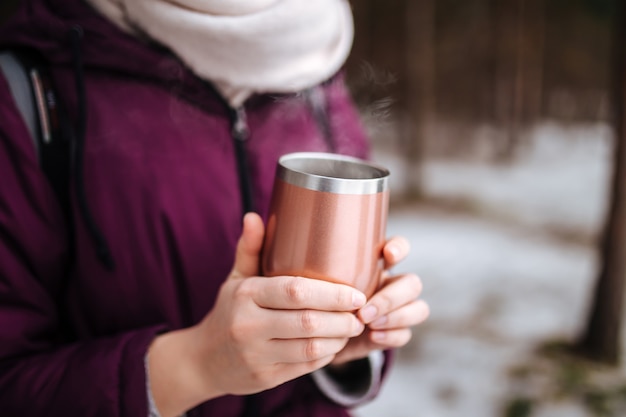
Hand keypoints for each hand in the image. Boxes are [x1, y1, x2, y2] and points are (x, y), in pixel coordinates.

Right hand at [148, 213, 366, 416]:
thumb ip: (250, 248)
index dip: (332, 294)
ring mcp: (256, 355)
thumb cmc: (228, 312)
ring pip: (311, 347)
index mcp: (245, 294)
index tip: (356, 293)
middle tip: (361, 313)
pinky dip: (327, 355)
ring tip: (353, 327)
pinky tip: (335, 344)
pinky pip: (306, 367)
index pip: (295, 291)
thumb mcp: (236, 279)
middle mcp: (248, 325)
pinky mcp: (265, 378)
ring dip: (340, 338)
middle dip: (343, 318)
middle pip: (308, 321)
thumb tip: (254, 216)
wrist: (203, 360)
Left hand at [331, 236, 429, 364]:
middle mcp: (393, 285)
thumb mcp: (322, 283)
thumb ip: (325, 272)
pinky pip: (406, 333)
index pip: (400, 248)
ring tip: (369, 325)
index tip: (388, 255)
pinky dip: (391, 335)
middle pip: (412, 283)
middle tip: (364, 312)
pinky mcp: (396, 333)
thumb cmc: (323, 300)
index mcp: (378, 266)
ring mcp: (399, 309)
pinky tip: (372, 336)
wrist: (325, 336)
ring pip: (419, 309)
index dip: (400, 249)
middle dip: (391, 298)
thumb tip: (310, 255)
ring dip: (395, 317)